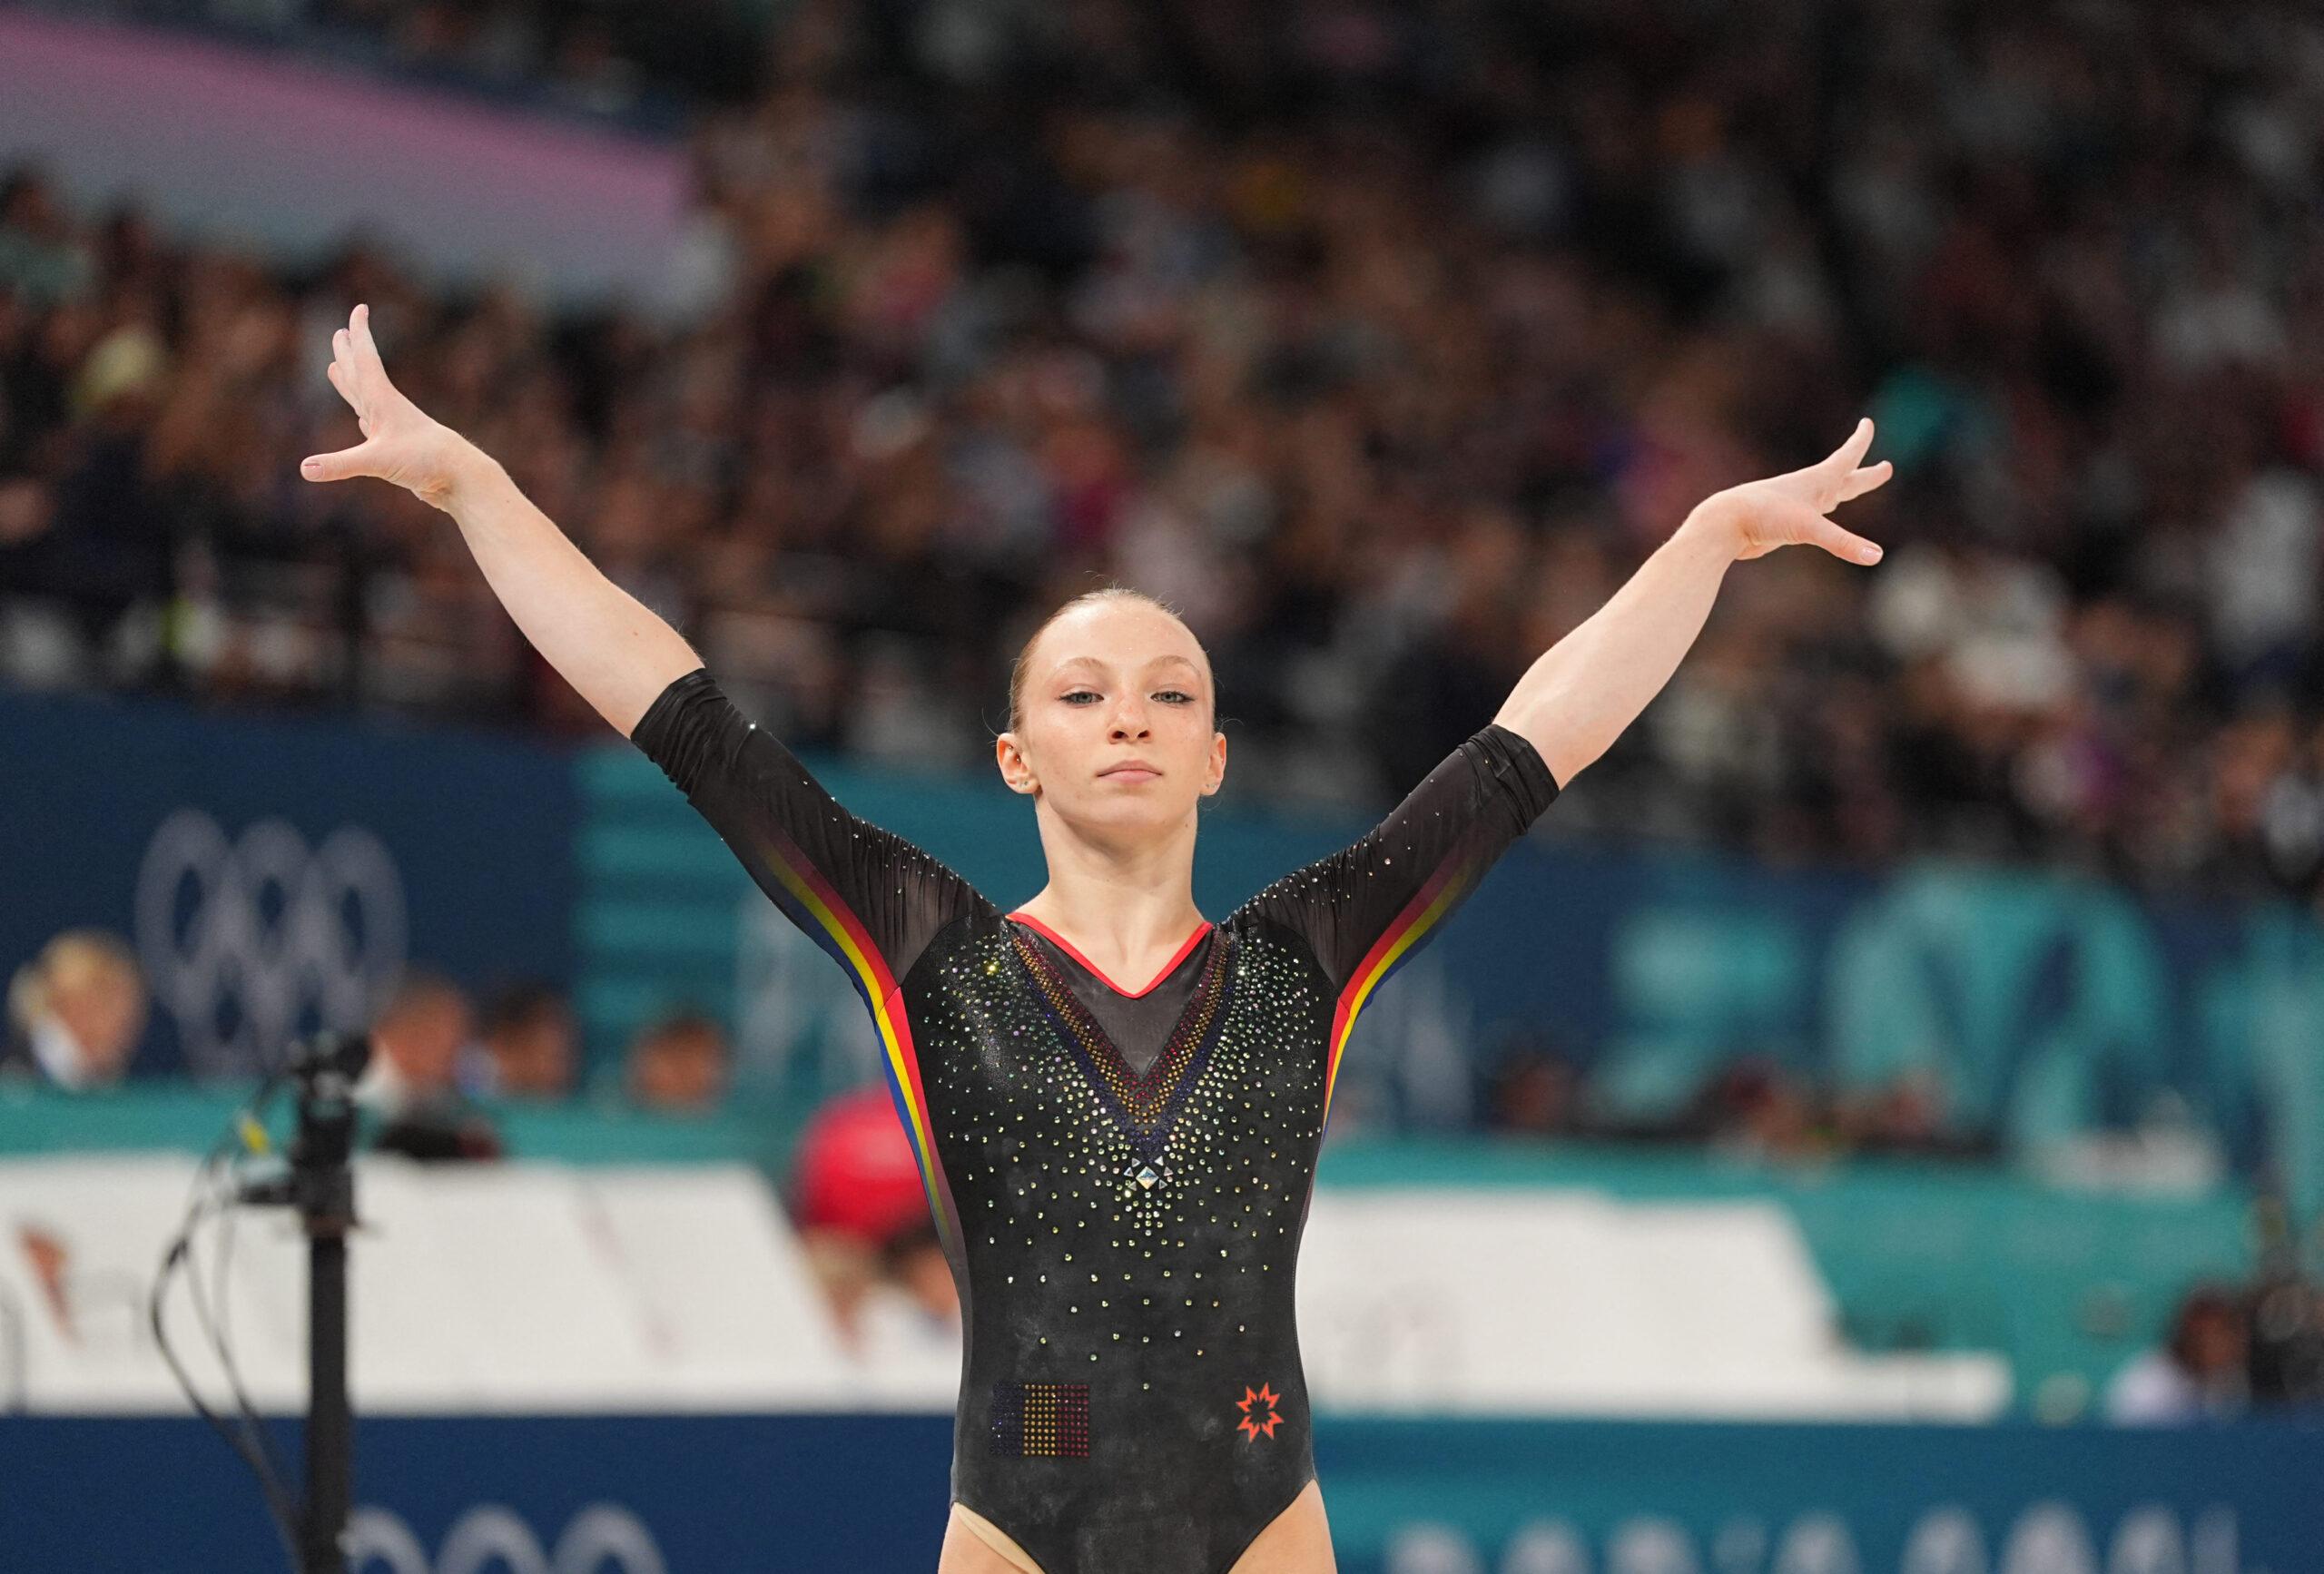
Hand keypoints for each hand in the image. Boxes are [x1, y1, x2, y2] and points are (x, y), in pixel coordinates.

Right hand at [299, 303, 477, 510]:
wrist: (460, 480)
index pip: (366, 360)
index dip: (360, 334)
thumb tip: (304, 469)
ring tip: (338, 367)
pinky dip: (365, 421)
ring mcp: (393, 430)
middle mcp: (387, 410)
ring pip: (364, 400)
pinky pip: (374, 430)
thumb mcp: (377, 462)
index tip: (360, 308)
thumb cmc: (425, 461)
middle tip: (340, 333)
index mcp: (382, 401)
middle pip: (361, 375)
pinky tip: (364, 422)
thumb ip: (340, 464)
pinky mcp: (398, 450)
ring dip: (350, 383)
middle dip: (349, 354)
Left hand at [1687, 418, 1891, 564]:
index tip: (1867, 423)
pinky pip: (1809, 521)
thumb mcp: (1809, 529)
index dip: (1859, 442)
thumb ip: (1843, 542)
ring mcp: (1794, 509)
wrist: (1725, 525)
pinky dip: (1820, 518)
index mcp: (1816, 482)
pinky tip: (1815, 519)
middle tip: (1886, 467)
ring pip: (1826, 498)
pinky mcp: (1782, 527)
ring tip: (1847, 489)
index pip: (1846, 458)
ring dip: (1842, 491)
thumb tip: (1876, 556)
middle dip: (1865, 475)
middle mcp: (1807, 492)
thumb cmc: (1765, 516)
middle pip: (1844, 479)